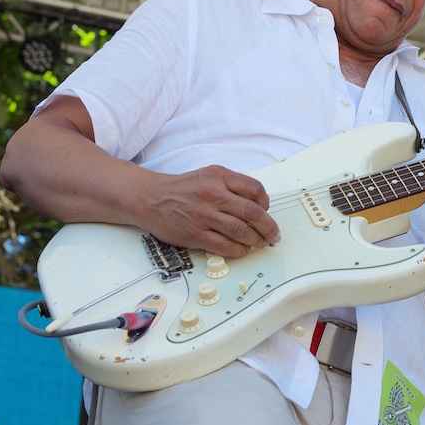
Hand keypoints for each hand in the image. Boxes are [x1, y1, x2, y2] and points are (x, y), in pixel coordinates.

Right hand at [135, 165, 279, 257]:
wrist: (150, 198)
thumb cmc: (183, 188)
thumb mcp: (209, 175)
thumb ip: (233, 185)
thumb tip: (259, 205)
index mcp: (219, 176)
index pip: (255, 189)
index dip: (266, 203)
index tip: (267, 211)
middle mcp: (213, 194)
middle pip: (253, 212)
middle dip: (269, 226)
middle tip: (274, 234)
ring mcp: (204, 215)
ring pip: (242, 231)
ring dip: (257, 240)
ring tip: (262, 243)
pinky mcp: (195, 234)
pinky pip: (225, 246)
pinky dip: (240, 250)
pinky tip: (243, 249)